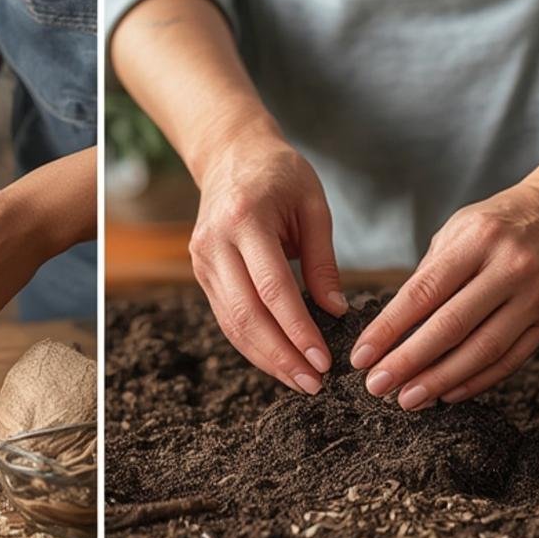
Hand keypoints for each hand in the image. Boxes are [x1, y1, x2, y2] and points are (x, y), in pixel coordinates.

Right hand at [189, 117, 346, 393]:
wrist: (230, 154)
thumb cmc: (280, 174)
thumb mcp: (313, 205)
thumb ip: (323, 261)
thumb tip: (336, 314)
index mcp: (245, 219)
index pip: (273, 289)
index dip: (297, 330)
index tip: (323, 360)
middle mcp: (216, 244)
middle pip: (247, 316)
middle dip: (282, 356)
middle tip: (314, 383)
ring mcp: (203, 262)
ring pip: (233, 325)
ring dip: (267, 359)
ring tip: (301, 381)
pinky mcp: (202, 275)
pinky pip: (229, 319)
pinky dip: (254, 345)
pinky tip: (280, 361)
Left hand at [351, 179, 538, 407]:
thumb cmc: (496, 225)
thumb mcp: (456, 232)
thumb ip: (426, 277)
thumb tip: (389, 332)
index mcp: (479, 239)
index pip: (424, 292)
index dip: (388, 329)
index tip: (361, 357)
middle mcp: (512, 266)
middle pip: (451, 326)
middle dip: (408, 362)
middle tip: (376, 386)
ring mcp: (536, 296)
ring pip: (482, 350)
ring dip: (439, 381)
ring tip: (406, 400)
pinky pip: (509, 361)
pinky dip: (475, 382)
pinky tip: (446, 395)